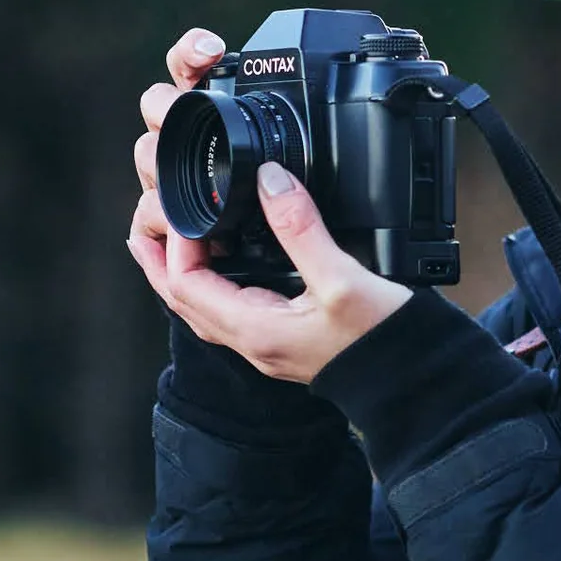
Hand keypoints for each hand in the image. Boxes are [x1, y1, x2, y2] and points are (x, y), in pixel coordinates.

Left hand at [128, 27, 413, 384]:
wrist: (413, 381)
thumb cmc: (381, 340)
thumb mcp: (342, 278)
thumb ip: (302, 228)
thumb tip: (270, 179)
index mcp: (254, 329)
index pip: (186, 283)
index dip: (177, 241)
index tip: (188, 203)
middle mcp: (251, 341)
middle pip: (181, 298)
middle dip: (158, 258)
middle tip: (147, 220)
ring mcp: (265, 342)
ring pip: (201, 305)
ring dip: (180, 270)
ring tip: (172, 236)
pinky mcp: (282, 336)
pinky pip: (227, 307)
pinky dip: (211, 280)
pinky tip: (224, 261)